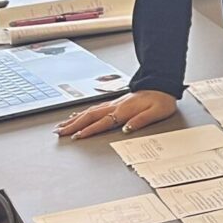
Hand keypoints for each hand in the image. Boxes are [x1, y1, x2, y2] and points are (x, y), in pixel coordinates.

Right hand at [55, 89, 178, 138]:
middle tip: (59, 133)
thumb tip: (127, 129)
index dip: (89, 130)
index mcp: (125, 110)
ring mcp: (113, 103)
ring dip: (74, 120)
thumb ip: (141, 120)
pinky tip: (76, 116)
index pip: (103, 122)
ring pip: (89, 112)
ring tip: (61, 127)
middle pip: (90, 116)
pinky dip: (82, 113)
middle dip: (73, 125)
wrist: (162, 85)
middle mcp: (116, 106)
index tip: (77, 136)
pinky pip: (94, 109)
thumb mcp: (157, 112)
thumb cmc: (161, 100)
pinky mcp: (114, 102)